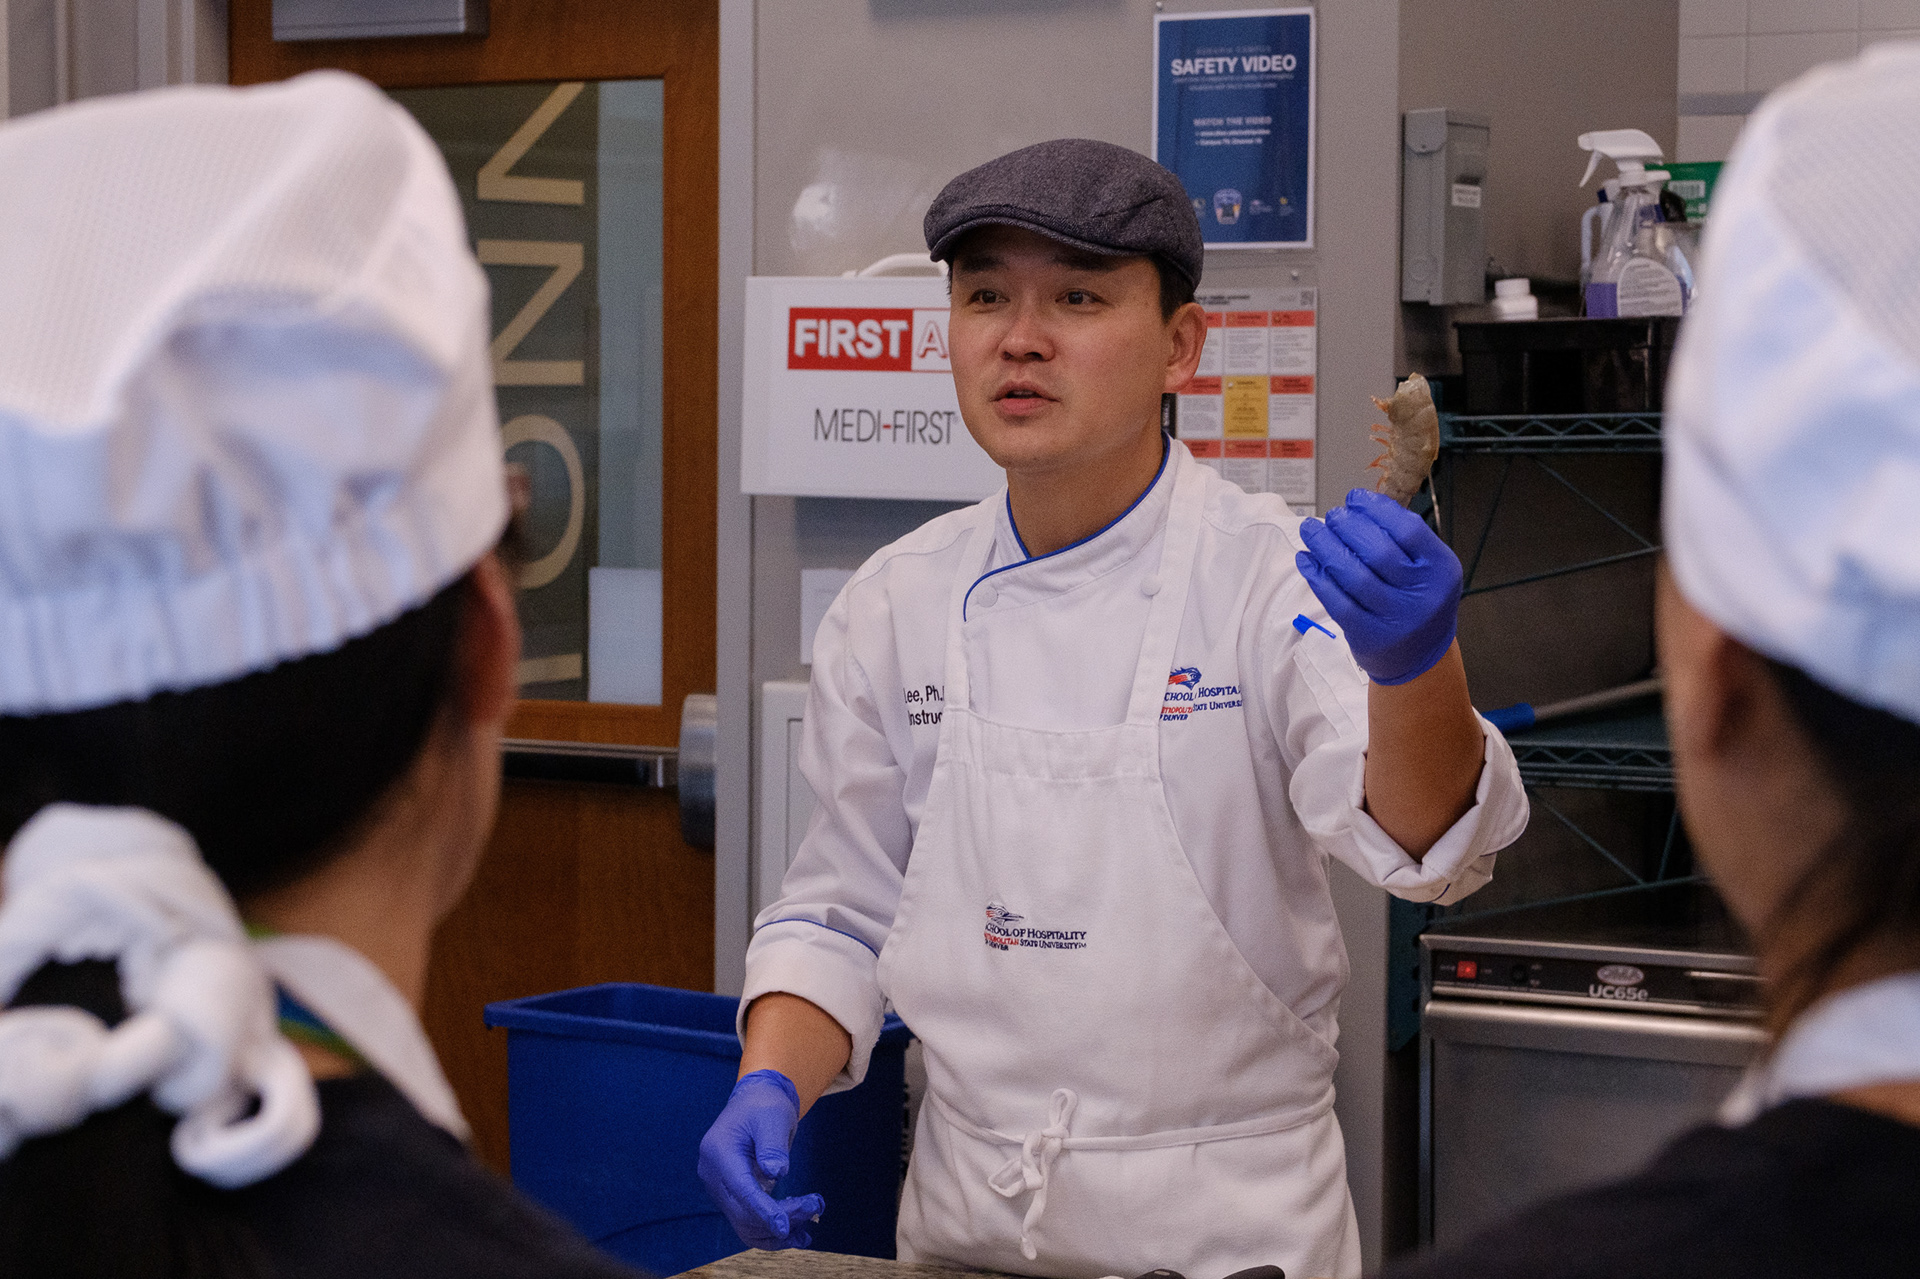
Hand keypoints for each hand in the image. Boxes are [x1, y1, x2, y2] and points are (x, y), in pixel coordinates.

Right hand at [696, 1069, 823, 1249]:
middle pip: (743, 1211)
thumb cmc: (764, 1106)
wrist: (753, 1102)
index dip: (762, 1211)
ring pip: (744, 1223)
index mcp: (718, 1153)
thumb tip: (776, 1174)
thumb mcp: (773, 1117)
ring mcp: (718, 1188)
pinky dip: (769, 1230)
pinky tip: (795, 1234)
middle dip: (779, 1217)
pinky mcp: (730, 1195)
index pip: (740, 1189)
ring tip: (808, 1228)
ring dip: (776, 1232)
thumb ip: (773, 1146)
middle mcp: (712, 1175)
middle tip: (815, 1208)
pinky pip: (747, 1221)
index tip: (784, 1227)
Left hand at [1295, 488, 1461, 685]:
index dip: (1377, 510)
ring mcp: (1395, 619)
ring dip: (1325, 547)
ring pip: (1353, 576)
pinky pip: (1336, 601)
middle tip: (1332, 516)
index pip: (1408, 530)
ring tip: (1311, 530)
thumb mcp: (1426, 568)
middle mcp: (1423, 595)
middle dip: (1348, 527)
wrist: (1418, 657)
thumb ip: (1401, 539)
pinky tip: (1306, 559)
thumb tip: (1356, 506)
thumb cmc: (1417, 599)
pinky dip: (1317, 576)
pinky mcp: (1368, 636)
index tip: (1354, 498)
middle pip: (1378, 552)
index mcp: (1441, 569)